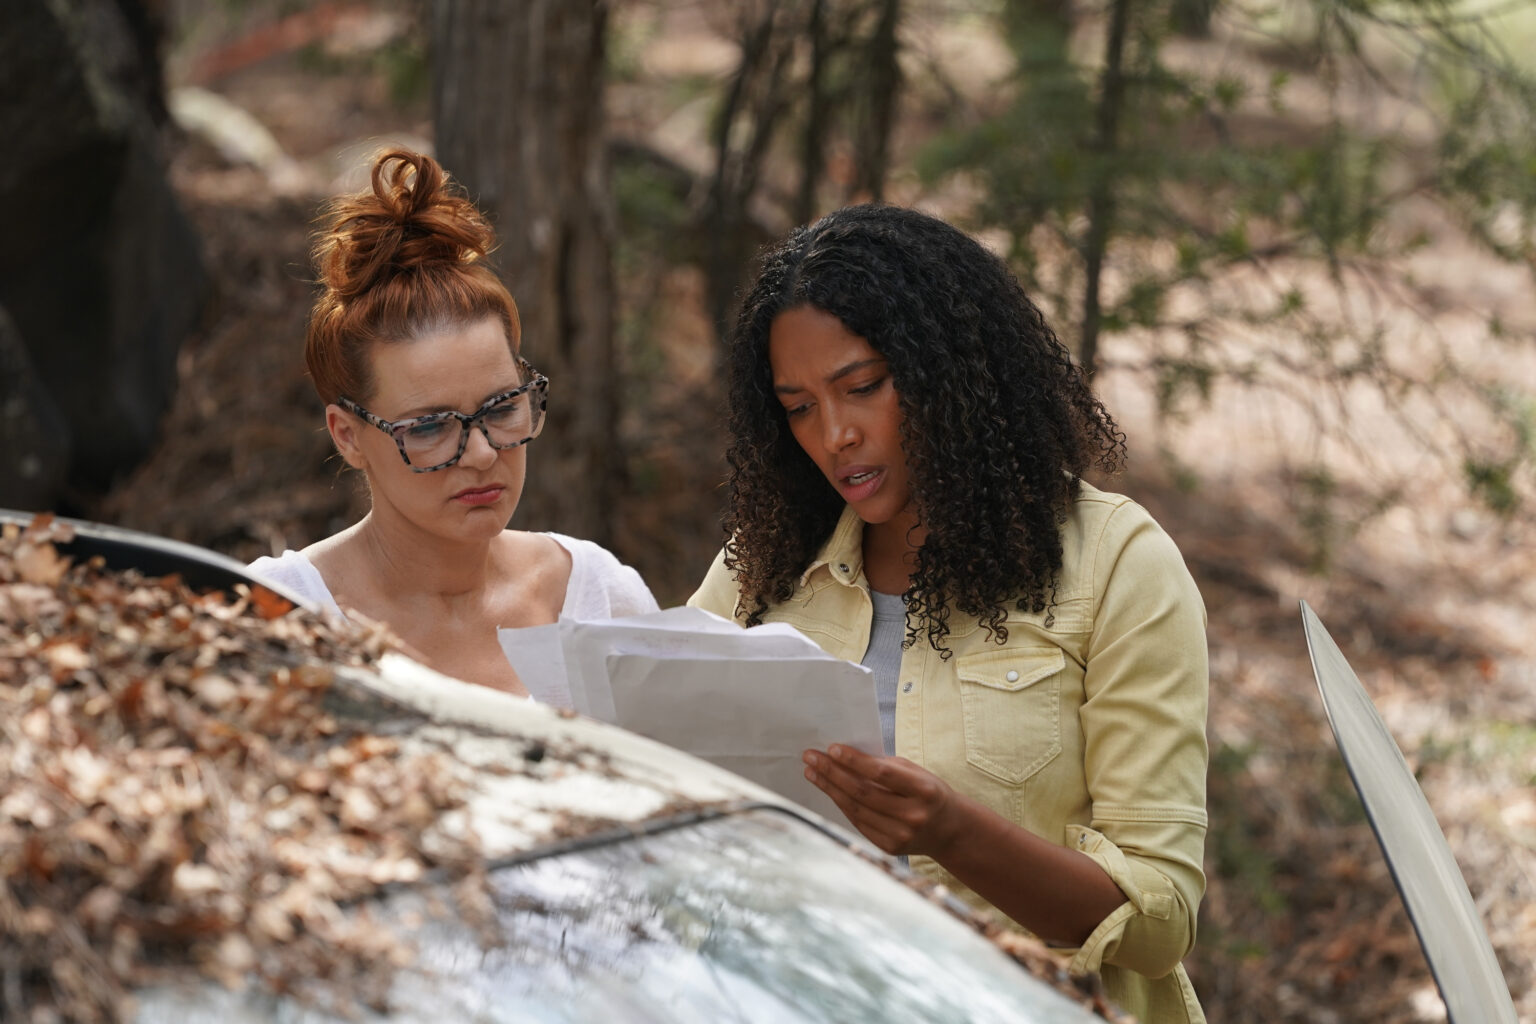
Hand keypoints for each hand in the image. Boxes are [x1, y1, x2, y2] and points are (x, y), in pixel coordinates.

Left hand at [802, 745, 963, 857]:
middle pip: (863, 792)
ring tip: (812, 772)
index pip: (882, 774)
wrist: (949, 830)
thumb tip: (844, 756)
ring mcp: (900, 835)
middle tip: (811, 758)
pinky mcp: (889, 847)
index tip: (832, 748)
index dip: (854, 761)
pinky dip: (841, 805)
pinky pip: (858, 823)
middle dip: (832, 773)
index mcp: (924, 791)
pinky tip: (829, 790)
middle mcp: (913, 815)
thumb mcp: (916, 773)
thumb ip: (885, 766)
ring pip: (856, 809)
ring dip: (830, 789)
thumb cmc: (928, 792)